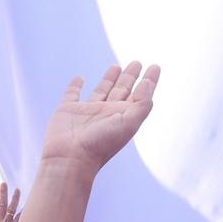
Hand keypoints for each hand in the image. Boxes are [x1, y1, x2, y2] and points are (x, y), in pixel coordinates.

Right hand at [38, 61, 158, 170]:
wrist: (70, 159)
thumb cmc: (100, 144)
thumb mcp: (129, 124)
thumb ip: (142, 104)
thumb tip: (148, 83)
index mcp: (123, 116)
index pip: (140, 94)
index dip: (149, 81)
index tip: (155, 66)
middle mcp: (107, 113)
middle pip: (122, 90)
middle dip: (130, 77)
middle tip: (136, 62)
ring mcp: (87, 112)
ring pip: (101, 90)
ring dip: (109, 79)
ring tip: (116, 66)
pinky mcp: (67, 110)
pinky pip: (72, 94)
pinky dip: (75, 86)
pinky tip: (79, 79)